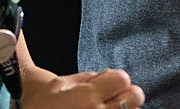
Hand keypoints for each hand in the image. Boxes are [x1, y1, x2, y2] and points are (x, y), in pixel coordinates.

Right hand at [22, 69, 142, 108]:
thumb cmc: (43, 102)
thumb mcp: (64, 82)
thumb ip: (91, 78)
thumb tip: (112, 77)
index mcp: (86, 96)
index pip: (123, 78)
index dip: (115, 79)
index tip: (108, 84)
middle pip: (135, 96)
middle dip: (126, 94)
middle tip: (112, 98)